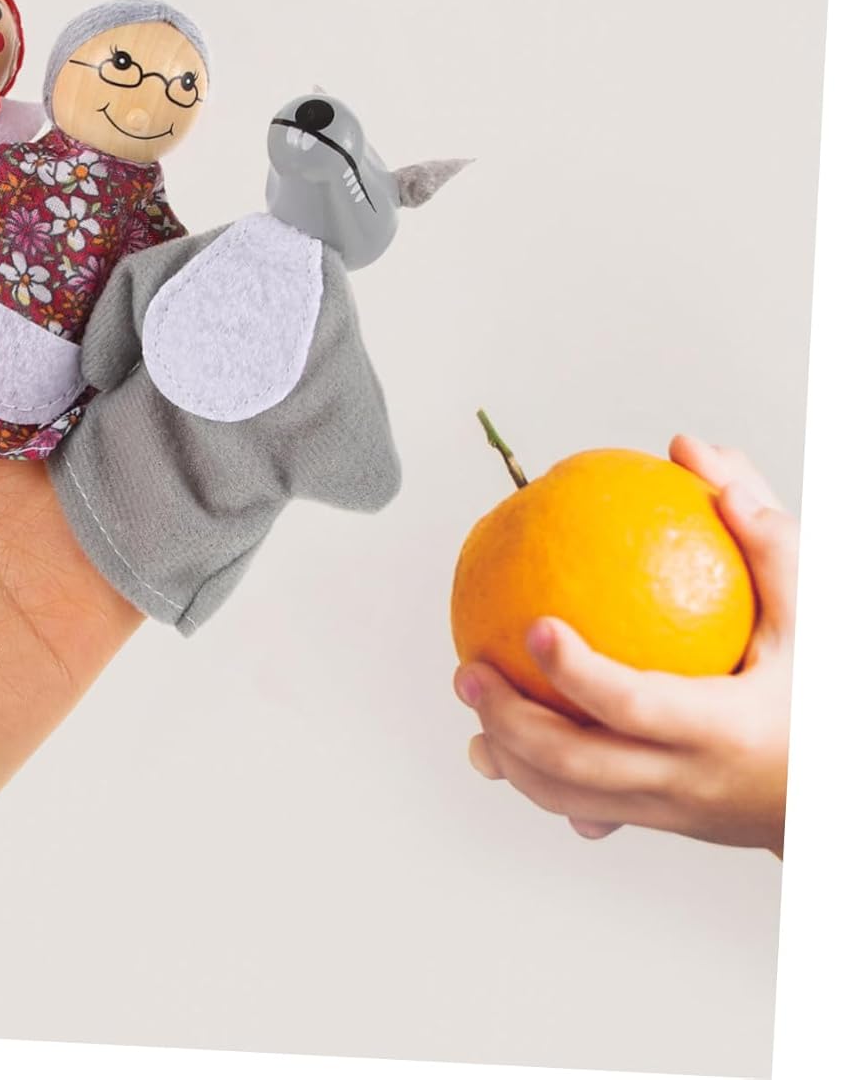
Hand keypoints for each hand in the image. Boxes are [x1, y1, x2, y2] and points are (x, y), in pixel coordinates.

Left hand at [453, 436, 794, 856]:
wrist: (837, 799)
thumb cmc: (823, 694)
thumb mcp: (813, 619)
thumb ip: (765, 541)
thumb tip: (698, 456)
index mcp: (725, 729)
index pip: (635, 706)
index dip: (578, 673)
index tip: (535, 625)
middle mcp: (689, 780)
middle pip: (578, 766)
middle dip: (509, 720)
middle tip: (466, 669)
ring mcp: (668, 810)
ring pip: (567, 799)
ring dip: (507, 753)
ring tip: (470, 694)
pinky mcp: (655, 819)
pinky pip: (580, 809)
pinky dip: (531, 779)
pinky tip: (494, 741)